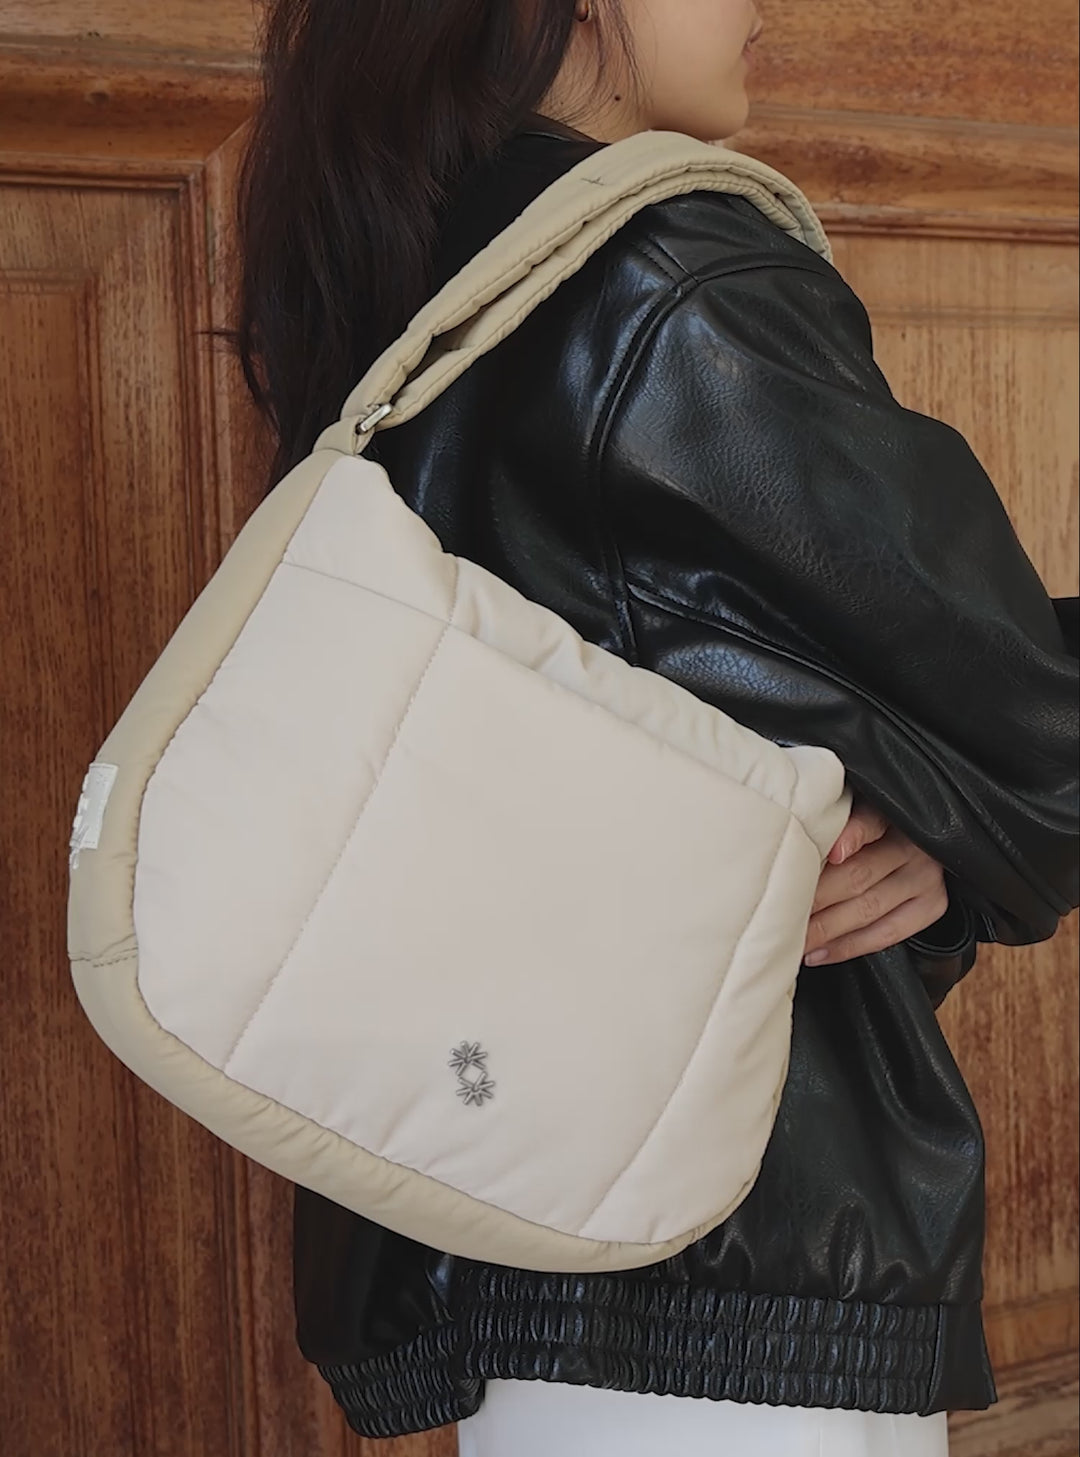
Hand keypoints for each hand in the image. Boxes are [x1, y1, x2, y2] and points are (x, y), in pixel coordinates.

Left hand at [802, 793, 948, 965]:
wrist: (916, 846)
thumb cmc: (870, 829)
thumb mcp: (854, 812)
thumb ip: (832, 823)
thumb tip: (795, 840)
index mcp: (892, 815)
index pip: (871, 822)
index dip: (851, 836)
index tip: (831, 853)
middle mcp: (914, 846)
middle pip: (859, 875)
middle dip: (815, 898)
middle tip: (781, 910)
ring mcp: (925, 878)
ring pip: (868, 908)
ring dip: (824, 928)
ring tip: (793, 937)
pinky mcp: (932, 906)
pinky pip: (886, 934)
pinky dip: (847, 947)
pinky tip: (818, 952)